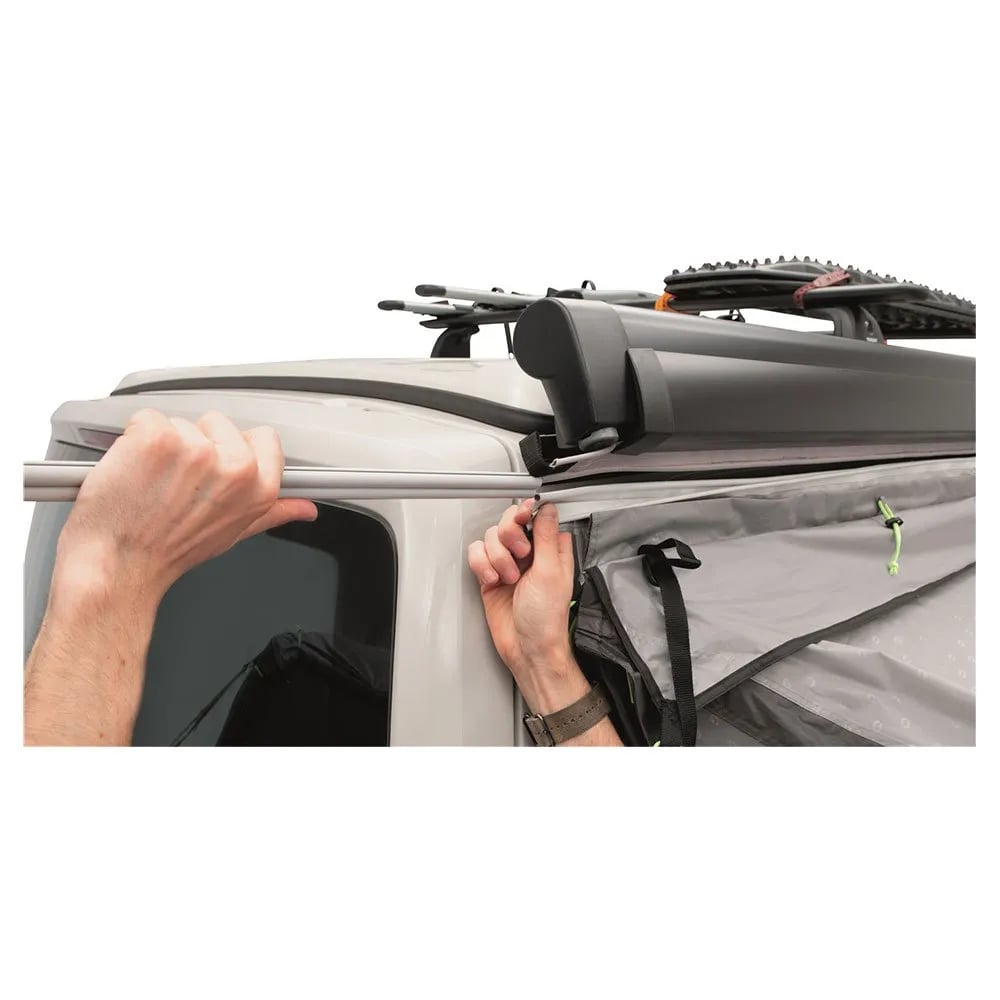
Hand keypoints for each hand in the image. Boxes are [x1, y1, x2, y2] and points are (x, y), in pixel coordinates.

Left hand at [53, 409, 317, 608]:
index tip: (214, 467)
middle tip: (177, 482)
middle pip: (218, 424)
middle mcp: (234, 469)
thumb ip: (272, 512)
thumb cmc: (167, 552)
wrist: (118, 564)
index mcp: (258, 488)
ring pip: (180, 422)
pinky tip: (133, 470)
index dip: (233, 449)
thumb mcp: (231, 533)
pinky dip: (131, 439)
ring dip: (161, 445)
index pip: (264, 438)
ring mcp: (195, 451)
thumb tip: (304, 509)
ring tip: (152, 481)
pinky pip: (146, 418)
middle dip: (195, 444)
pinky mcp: (157, 438)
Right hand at [467, 500, 589, 714]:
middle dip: (508, 537)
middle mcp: (529, 555)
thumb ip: (546, 536)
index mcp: (550, 550)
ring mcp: (508, 565)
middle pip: (508, 523)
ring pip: (490, 539)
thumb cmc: (546, 618)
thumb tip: (547, 508)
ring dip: (496, 556)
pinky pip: (477, 556)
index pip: (535, 517)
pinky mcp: (490, 576)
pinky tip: (492, 580)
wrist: (527, 648)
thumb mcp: (550, 572)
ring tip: (508, 577)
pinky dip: (481, 565)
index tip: (521, 517)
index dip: (525, 512)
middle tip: (519, 554)